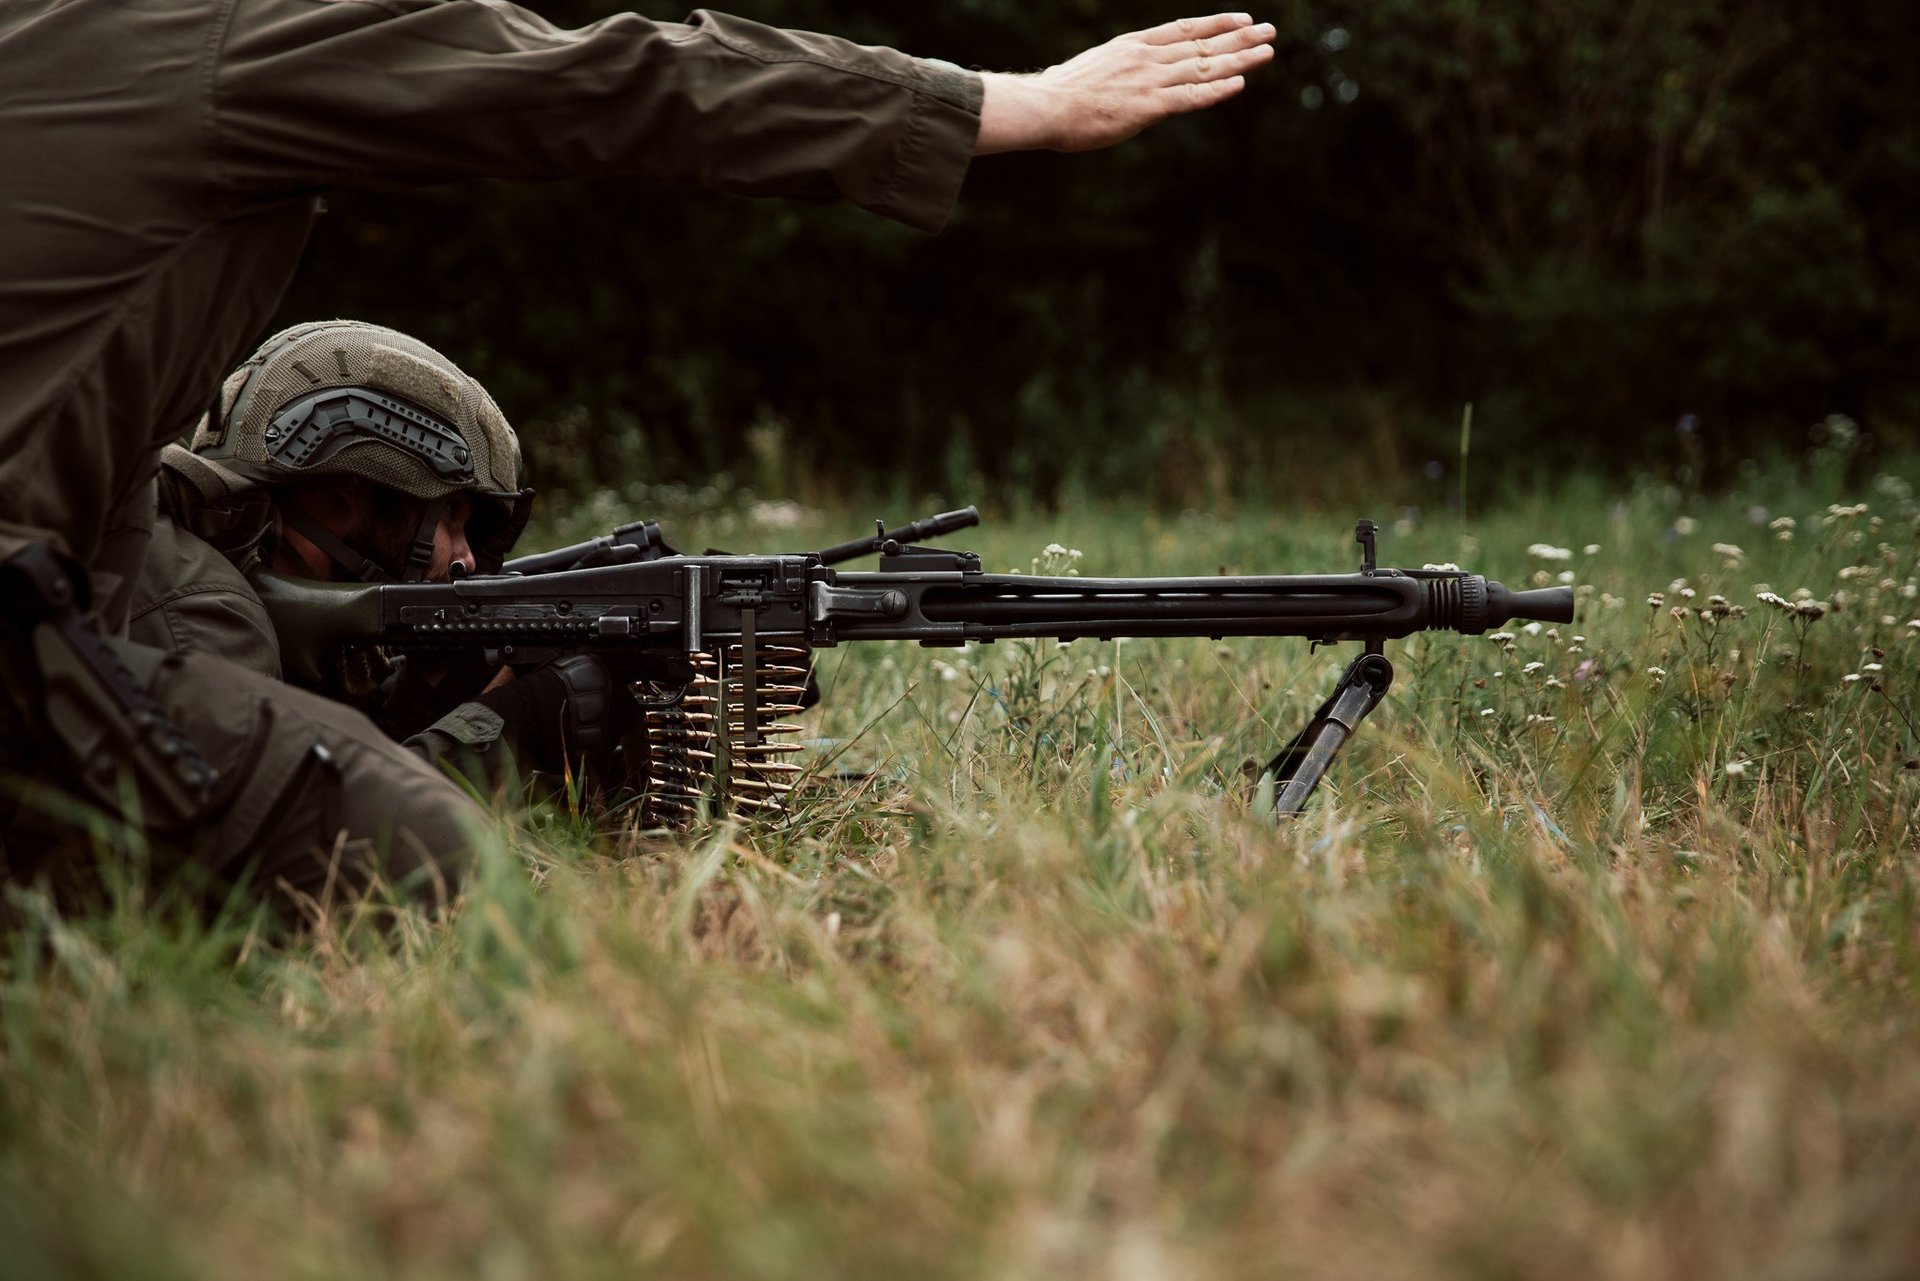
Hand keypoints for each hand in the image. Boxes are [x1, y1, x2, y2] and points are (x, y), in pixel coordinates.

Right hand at [974, 14, 1275, 154]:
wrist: (1045, 106)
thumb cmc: (1058, 94)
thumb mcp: (1090, 70)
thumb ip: (1112, 73)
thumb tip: (1113, 80)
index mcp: (1133, 46)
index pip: (1183, 30)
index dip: (1215, 25)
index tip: (1241, 20)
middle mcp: (1147, 57)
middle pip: (1203, 45)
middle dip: (1239, 38)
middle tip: (1268, 31)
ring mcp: (1150, 80)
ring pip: (1204, 67)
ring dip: (1240, 59)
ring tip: (1267, 51)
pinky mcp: (1149, 106)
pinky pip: (1192, 97)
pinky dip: (1218, 90)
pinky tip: (1240, 83)